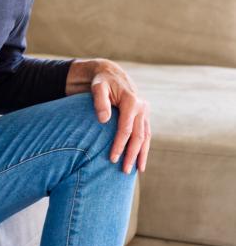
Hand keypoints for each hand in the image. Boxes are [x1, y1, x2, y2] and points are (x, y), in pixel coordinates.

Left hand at [70, 58, 150, 174]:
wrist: (111, 75)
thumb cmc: (102, 82)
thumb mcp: (97, 87)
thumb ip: (100, 101)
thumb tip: (103, 120)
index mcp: (131, 101)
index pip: (126, 129)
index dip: (120, 145)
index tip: (112, 159)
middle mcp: (142, 107)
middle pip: (138, 136)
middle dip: (132, 154)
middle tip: (124, 171)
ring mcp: (145, 112)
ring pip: (146, 137)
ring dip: (141, 154)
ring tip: (136, 171)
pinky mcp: (144, 115)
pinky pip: (146, 134)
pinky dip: (144, 148)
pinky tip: (140, 160)